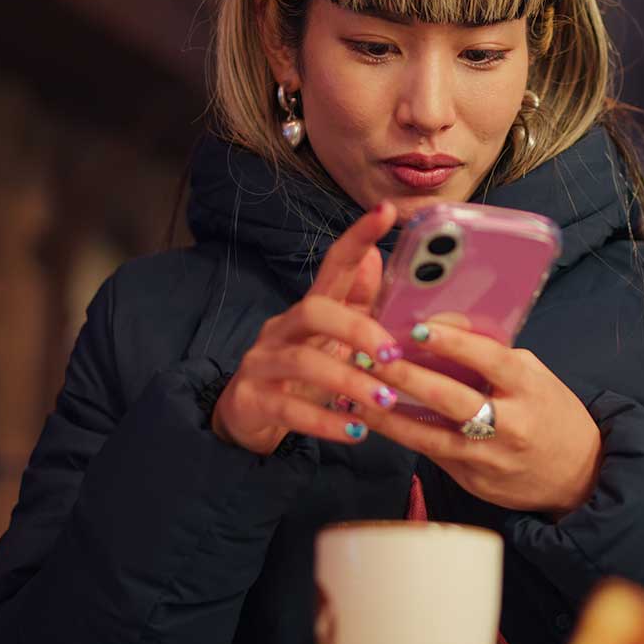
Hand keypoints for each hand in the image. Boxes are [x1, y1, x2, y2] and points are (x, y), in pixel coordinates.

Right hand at [212, 203, 400, 454]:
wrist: (248, 418)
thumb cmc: (302, 374)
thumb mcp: (332, 340)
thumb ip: (356, 303)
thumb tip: (378, 257)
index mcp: (310, 310)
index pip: (333, 265)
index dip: (358, 236)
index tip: (387, 211)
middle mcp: (282, 328)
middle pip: (314, 310)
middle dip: (357, 329)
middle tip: (394, 356)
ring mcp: (263, 363)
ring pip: (303, 362)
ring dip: (348, 381)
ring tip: (384, 401)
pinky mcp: (252, 400)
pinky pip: (290, 409)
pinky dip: (325, 421)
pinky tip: (354, 432)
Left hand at [355, 317, 601, 516]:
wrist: (578, 475)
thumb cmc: (550, 413)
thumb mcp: (533, 375)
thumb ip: (492, 355)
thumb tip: (441, 327)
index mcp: (529, 388)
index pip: (488, 360)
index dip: (452, 343)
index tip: (416, 327)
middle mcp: (511, 424)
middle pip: (452, 399)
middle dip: (407, 377)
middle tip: (372, 357)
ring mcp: (490, 458)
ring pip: (432, 436)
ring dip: (390, 415)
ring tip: (356, 393)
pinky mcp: (474, 481)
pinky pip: (432, 454)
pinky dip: (402, 435)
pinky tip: (374, 420)